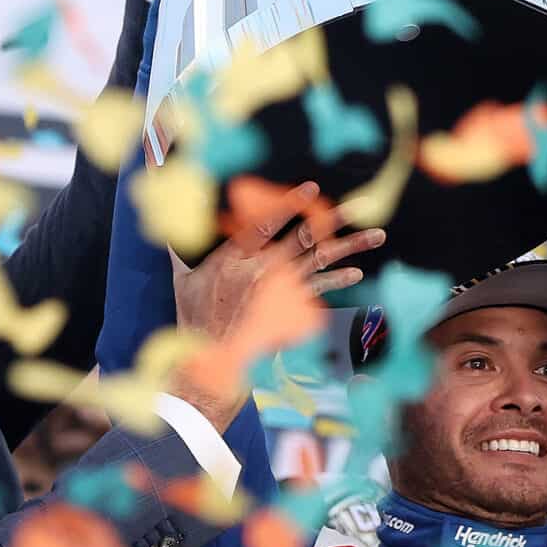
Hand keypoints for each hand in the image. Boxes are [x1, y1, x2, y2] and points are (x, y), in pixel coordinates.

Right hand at [166, 184, 382, 424]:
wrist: (212, 359)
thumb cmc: (194, 316)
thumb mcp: (183, 278)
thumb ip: (181, 248)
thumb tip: (169, 218)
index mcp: (235, 259)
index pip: (266, 223)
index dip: (290, 203)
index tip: (311, 187)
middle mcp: (263, 272)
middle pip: (305, 238)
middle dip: (333, 220)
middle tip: (360, 206)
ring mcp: (281, 291)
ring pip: (321, 261)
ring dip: (351, 248)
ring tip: (378, 235)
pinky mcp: (290, 309)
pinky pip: (320, 290)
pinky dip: (339, 279)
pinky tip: (357, 272)